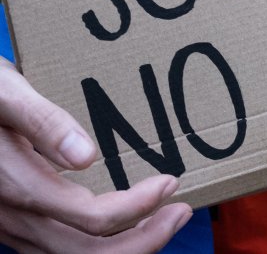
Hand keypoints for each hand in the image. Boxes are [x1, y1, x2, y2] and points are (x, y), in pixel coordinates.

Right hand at [0, 58, 191, 252]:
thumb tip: (86, 157)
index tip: (171, 181)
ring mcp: (13, 223)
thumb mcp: (7, 95)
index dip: (137, 208)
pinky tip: (126, 224)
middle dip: (143, 239)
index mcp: (20, 185)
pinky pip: (60, 249)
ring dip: (126, 247)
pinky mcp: (16, 220)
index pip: (90, 217)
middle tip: (182, 212)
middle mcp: (16, 215)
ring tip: (166, 220)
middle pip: (86, 252)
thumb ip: (42, 123)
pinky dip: (100, 245)